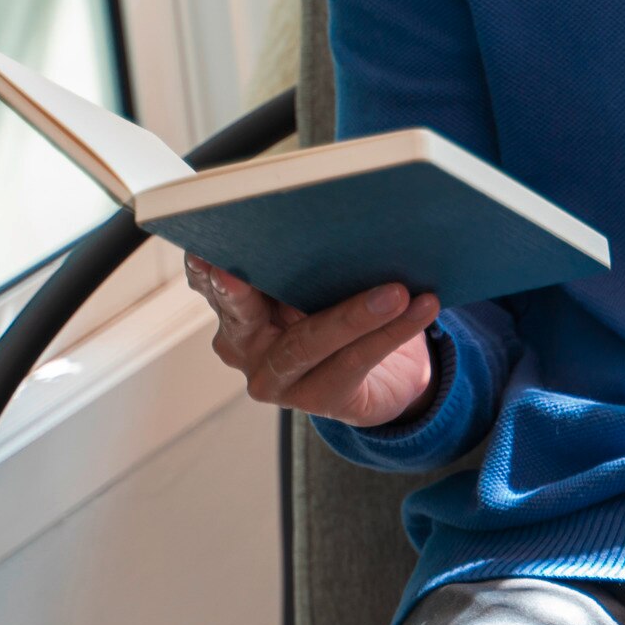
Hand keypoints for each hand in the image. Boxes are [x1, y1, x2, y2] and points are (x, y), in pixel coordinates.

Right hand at [186, 255, 440, 425]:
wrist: (389, 375)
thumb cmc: (343, 311)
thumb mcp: (319, 283)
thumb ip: (308, 263)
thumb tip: (335, 223)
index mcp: (237, 308)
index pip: (211, 284)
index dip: (205, 269)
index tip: (205, 251)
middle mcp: (244, 345)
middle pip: (243, 314)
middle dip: (244, 290)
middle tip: (245, 270)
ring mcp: (276, 379)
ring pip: (306, 342)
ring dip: (355, 314)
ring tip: (396, 292)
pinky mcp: (317, 400)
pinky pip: (354, 362)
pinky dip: (391, 333)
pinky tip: (420, 310)